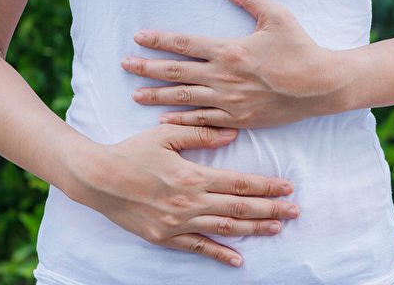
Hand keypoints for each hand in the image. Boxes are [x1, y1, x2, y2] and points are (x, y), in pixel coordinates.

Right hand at [65, 124, 299, 266]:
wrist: (98, 179)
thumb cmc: (132, 152)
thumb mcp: (165, 135)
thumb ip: (200, 133)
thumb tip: (233, 135)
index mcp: (193, 176)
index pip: (240, 184)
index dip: (267, 187)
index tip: (287, 188)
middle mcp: (190, 203)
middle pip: (239, 209)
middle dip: (271, 210)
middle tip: (295, 212)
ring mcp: (178, 224)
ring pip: (224, 229)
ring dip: (253, 230)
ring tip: (277, 229)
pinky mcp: (165, 237)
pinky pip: (197, 248)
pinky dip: (219, 254)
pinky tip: (238, 260)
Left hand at [121, 0, 349, 127]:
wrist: (320, 86)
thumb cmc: (300, 48)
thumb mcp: (276, 15)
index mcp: (229, 50)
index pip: (184, 44)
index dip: (159, 40)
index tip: (138, 38)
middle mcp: (223, 77)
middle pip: (176, 72)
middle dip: (147, 68)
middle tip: (124, 65)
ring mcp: (229, 101)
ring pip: (184, 98)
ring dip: (157, 97)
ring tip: (134, 95)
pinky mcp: (238, 119)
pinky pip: (203, 120)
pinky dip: (181, 120)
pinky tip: (163, 121)